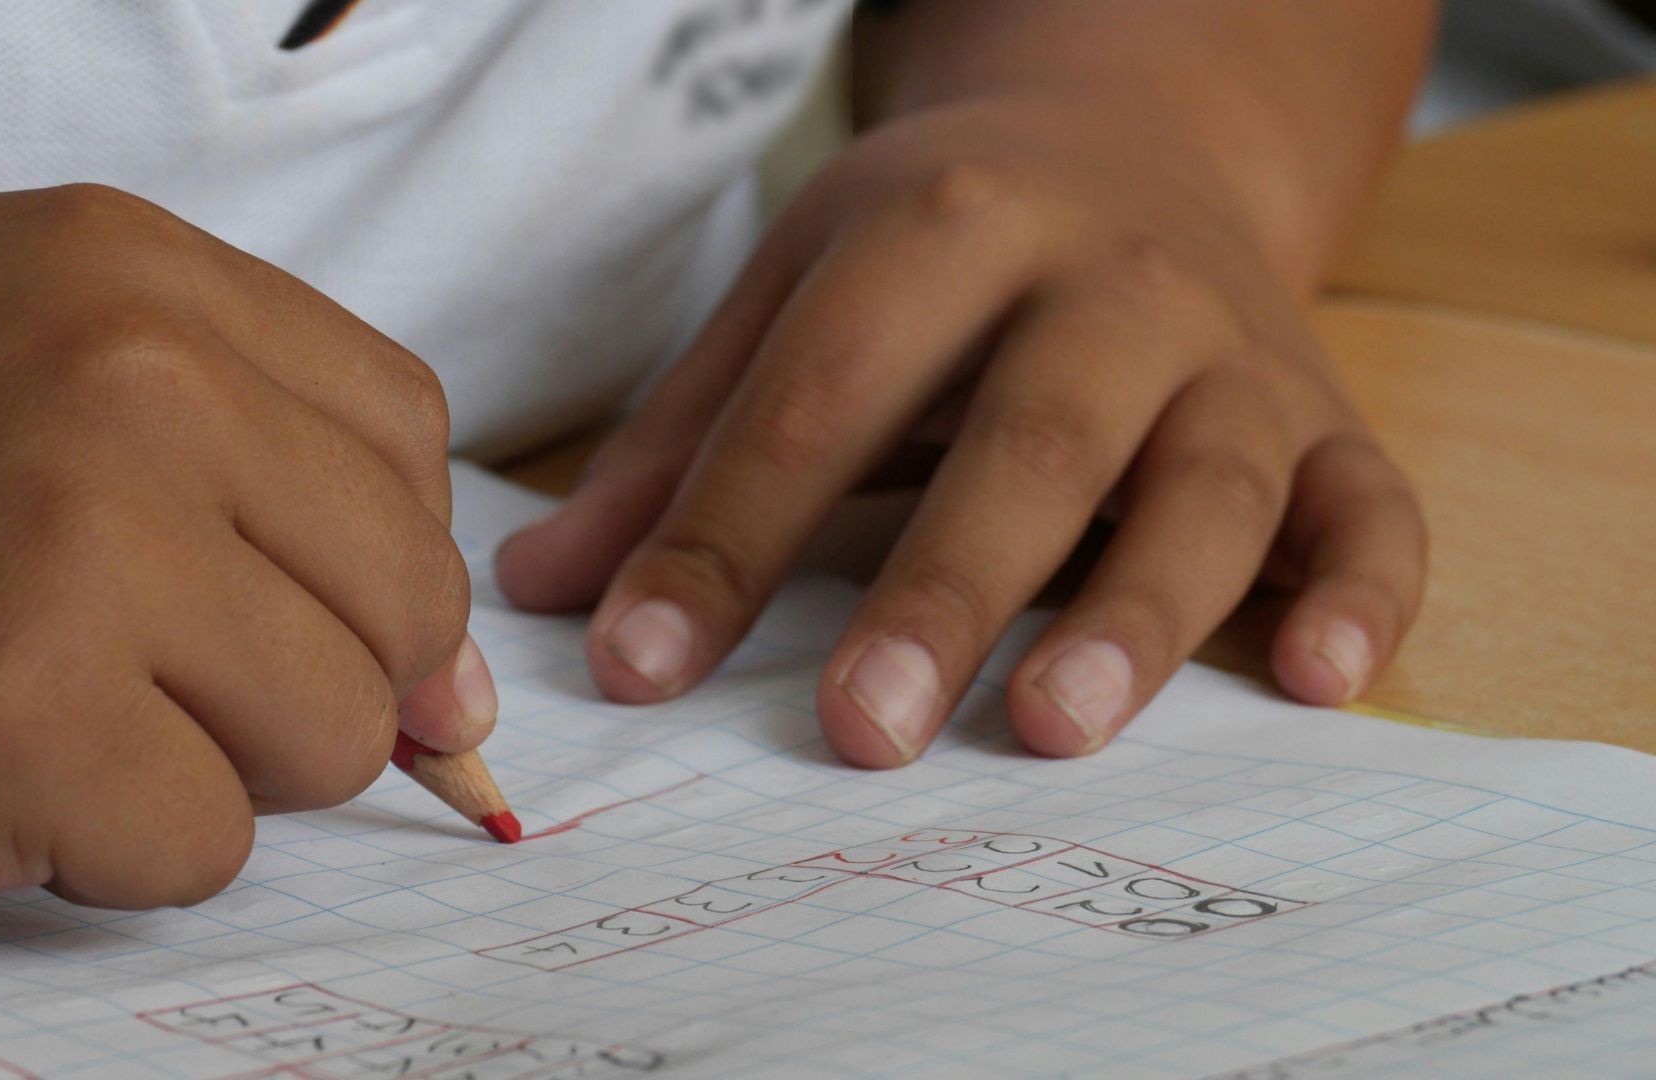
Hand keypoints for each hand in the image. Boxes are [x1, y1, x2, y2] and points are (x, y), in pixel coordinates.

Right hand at [0, 186, 490, 933]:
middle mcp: (123, 375)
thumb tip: (463, 688)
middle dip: (315, 675)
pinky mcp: (25, 719)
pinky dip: (119, 851)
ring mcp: (79, 541)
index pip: (402, 430)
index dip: (377, 550)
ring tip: (65, 714)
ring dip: (218, 765)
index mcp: (126, 270)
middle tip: (158, 677)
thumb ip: (267, 494)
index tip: (312, 609)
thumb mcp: (31, 392)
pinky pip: (212, 843)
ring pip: (337, 729)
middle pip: (404, 588)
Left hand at [496, 101, 1424, 766]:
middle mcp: (1106, 281)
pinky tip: (1318, 683)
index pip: (820, 398)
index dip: (724, 538)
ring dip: (1139, 610)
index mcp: (945, 229)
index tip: (637, 671)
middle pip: (1030, 438)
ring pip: (1207, 483)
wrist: (1135, 141)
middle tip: (860, 732)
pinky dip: (1362, 593)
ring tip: (1052, 728)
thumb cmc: (939, 252)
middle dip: (943, 587)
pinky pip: (1372, 506)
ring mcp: (1233, 351)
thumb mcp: (795, 297)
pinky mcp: (1328, 418)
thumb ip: (681, 446)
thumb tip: (545, 597)